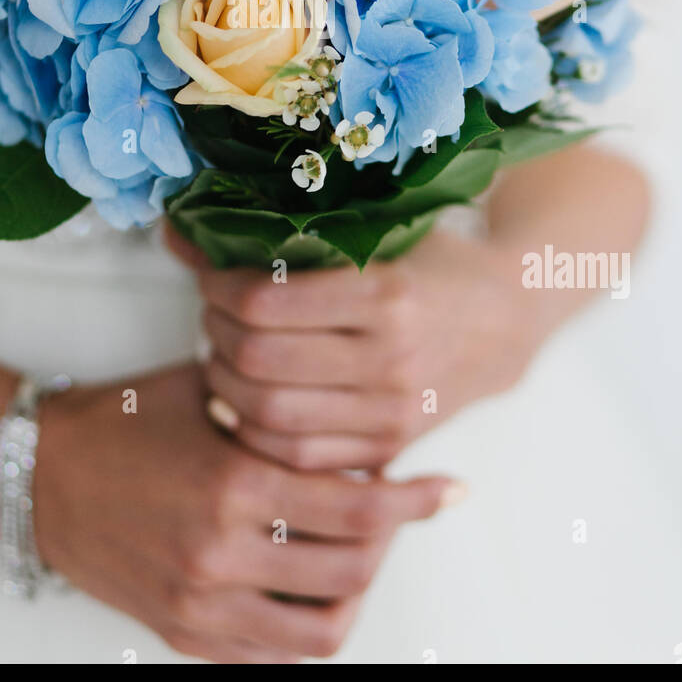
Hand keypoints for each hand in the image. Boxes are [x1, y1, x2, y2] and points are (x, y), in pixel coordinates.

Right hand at [35, 362, 458, 662]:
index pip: (356, 505)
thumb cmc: (123, 420)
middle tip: (397, 509)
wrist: (38, 475)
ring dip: (355, 591)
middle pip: (351, 570)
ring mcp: (202, 605)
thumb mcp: (204, 388)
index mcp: (234, 484)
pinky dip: (306, 627)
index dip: (414, 499)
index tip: (449, 487)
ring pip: (320, 629)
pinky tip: (314, 587)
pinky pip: (272, 656)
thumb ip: (276, 396)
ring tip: (358, 553)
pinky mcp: (183, 634)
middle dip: (390, 540)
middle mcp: (222, 554)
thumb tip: (350, 389)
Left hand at [179, 228, 537, 471]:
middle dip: (215, 334)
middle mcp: (391, 357)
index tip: (210, 275)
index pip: (264, 300)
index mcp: (385, 292)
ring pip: (268, 415)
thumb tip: (177, 227)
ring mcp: (391, 410)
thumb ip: (276, 235)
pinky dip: (255, 431)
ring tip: (224, 355)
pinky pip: (296, 455)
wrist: (503, 321)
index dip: (217, 286)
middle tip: (212, 314)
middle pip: (258, 360)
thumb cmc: (427, 263)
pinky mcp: (388, 448)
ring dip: (225, 385)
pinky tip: (247, 399)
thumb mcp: (370, 233)